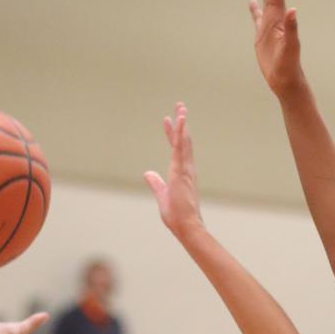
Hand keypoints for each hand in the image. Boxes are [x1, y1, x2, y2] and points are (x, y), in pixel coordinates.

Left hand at [143, 103, 203, 239]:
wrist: (186, 226)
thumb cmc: (177, 216)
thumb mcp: (162, 196)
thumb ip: (156, 183)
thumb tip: (148, 173)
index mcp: (182, 174)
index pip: (177, 150)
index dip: (173, 135)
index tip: (168, 121)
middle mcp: (186, 169)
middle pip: (184, 141)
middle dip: (181, 124)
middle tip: (180, 107)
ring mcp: (185, 169)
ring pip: (184, 141)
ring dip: (182, 124)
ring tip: (181, 107)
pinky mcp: (181, 170)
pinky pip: (180, 147)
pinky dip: (180, 132)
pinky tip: (180, 119)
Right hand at [249, 0, 302, 98]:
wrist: (285, 79)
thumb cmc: (289, 65)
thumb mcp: (290, 46)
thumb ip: (291, 28)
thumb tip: (292, 10)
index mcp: (279, 16)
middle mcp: (274, 16)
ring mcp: (268, 24)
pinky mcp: (261, 34)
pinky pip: (256, 17)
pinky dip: (253, 8)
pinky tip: (251, 1)